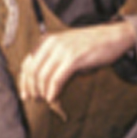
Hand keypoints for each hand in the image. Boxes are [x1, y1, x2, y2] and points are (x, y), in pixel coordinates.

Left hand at [18, 22, 136, 111]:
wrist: (113, 36)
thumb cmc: (90, 45)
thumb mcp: (67, 49)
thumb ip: (53, 61)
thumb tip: (41, 83)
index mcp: (47, 40)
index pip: (27, 63)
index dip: (24, 82)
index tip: (25, 94)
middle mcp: (51, 43)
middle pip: (32, 71)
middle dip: (31, 88)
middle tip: (35, 100)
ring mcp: (62, 50)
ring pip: (42, 76)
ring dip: (41, 92)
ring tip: (45, 100)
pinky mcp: (73, 58)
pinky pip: (57, 78)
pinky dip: (52, 91)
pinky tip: (52, 98)